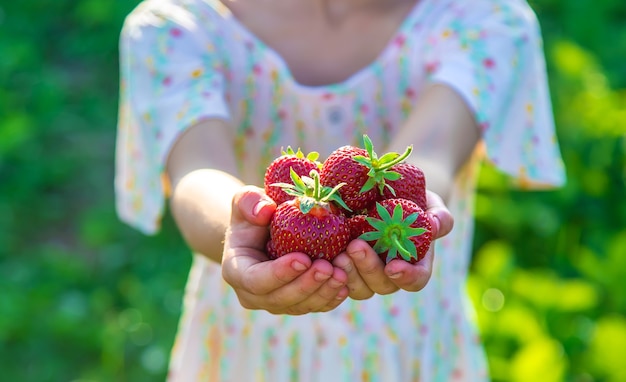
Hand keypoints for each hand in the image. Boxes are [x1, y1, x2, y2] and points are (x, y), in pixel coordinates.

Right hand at [221, 186, 348, 314]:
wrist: (262, 232)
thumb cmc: (253, 214)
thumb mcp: (245, 201)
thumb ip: (249, 202)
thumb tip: (265, 210)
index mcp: (237, 271)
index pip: (256, 279)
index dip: (280, 273)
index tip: (303, 258)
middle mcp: (254, 294)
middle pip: (281, 298)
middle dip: (306, 284)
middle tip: (328, 267)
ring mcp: (276, 302)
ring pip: (300, 305)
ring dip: (322, 292)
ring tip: (341, 274)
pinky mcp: (296, 303)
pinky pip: (314, 306)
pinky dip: (330, 297)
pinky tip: (345, 284)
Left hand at [332, 190, 453, 298]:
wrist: (381, 191)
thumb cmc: (411, 199)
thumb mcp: (428, 202)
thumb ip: (438, 215)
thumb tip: (435, 225)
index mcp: (415, 263)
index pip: (416, 280)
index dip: (407, 278)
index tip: (393, 266)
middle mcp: (390, 274)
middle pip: (383, 285)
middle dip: (368, 268)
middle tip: (355, 247)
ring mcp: (365, 273)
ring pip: (358, 287)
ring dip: (348, 273)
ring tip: (337, 253)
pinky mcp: (344, 266)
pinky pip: (337, 278)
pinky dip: (331, 270)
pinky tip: (324, 255)